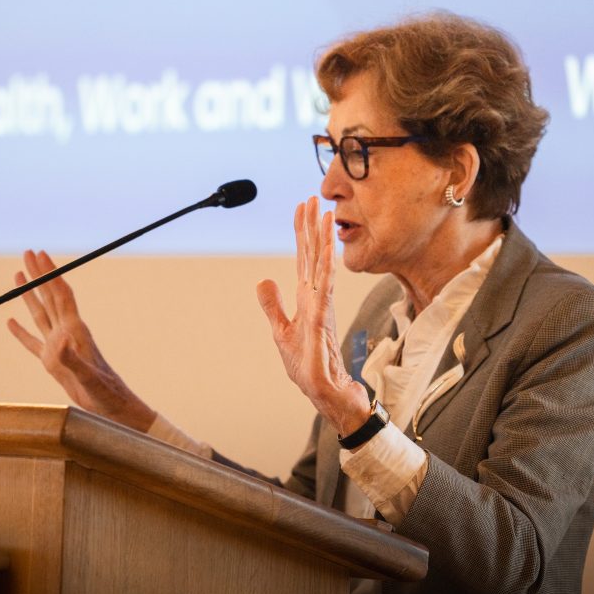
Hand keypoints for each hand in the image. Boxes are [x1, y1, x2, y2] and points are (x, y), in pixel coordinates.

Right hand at [6, 250, 156, 431]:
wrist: (112, 407)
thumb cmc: (105, 393)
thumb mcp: (88, 378)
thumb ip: (72, 359)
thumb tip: (59, 341)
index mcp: (75, 331)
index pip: (60, 295)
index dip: (50, 274)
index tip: (39, 255)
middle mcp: (66, 333)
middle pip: (50, 296)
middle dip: (39, 274)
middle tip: (27, 252)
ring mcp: (58, 347)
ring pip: (40, 314)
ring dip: (29, 294)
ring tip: (17, 276)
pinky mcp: (52, 363)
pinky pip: (31, 342)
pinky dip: (20, 331)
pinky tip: (11, 322)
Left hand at [256, 197, 369, 435]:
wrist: (329, 397)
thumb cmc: (310, 369)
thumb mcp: (282, 333)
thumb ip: (273, 306)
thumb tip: (263, 279)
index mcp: (308, 300)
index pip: (303, 260)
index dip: (301, 233)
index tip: (302, 207)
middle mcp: (317, 300)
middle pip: (313, 257)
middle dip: (312, 227)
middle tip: (314, 197)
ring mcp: (322, 310)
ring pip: (322, 268)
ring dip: (322, 242)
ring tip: (324, 215)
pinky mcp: (323, 325)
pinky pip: (324, 291)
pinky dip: (326, 270)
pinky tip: (327, 252)